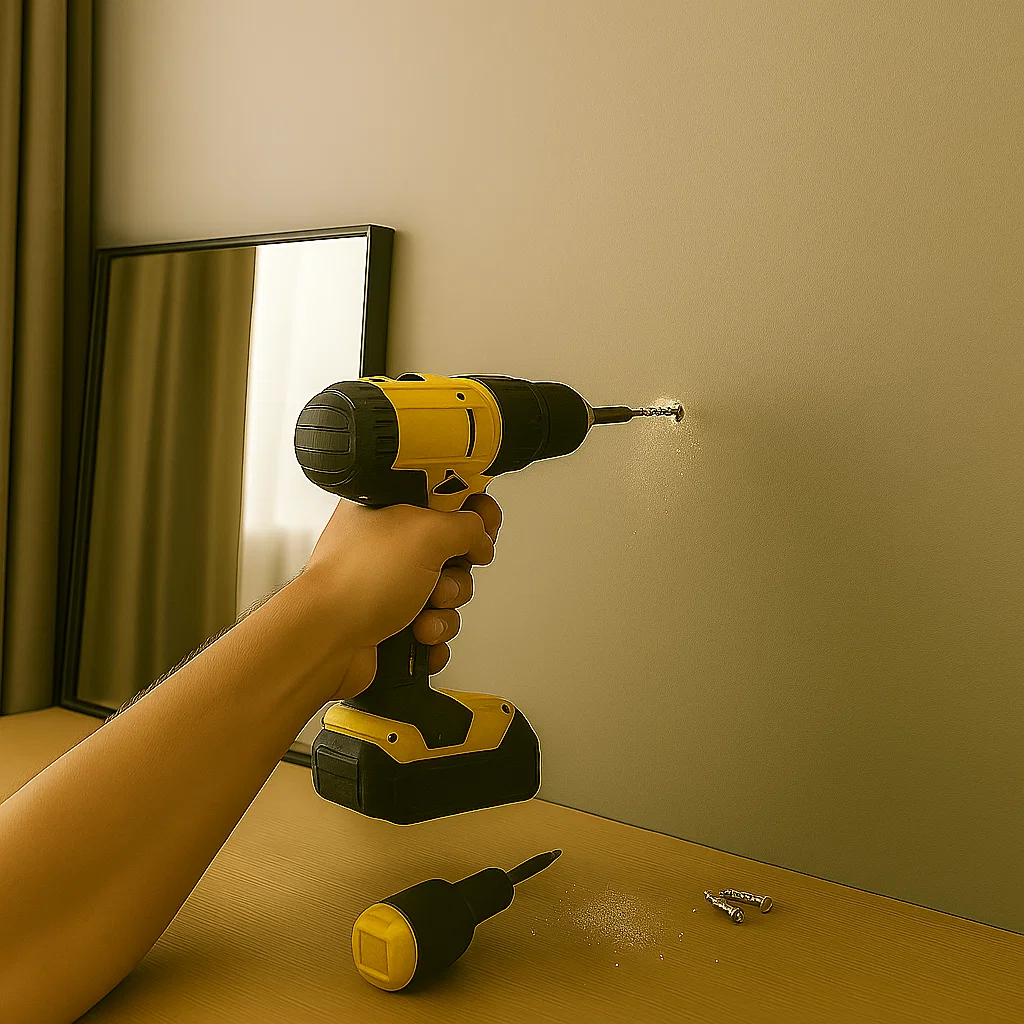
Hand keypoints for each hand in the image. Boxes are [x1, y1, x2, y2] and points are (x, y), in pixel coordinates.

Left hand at [302, 493, 501, 699]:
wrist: (327, 641)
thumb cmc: (354, 582)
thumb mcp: (426, 532)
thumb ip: (467, 525)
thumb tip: (481, 537)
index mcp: (389, 508)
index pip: (446, 497)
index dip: (472, 511)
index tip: (484, 525)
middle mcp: (389, 545)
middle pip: (454, 552)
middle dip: (457, 572)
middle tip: (438, 577)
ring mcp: (390, 584)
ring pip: (449, 593)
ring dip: (445, 608)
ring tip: (420, 612)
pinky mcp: (394, 621)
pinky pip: (437, 625)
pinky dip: (435, 633)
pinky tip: (418, 634)